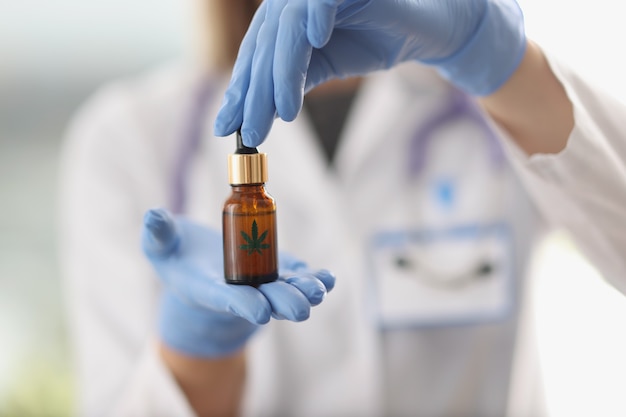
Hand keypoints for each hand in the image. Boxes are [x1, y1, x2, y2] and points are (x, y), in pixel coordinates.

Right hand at [142, 208, 334, 356]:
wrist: (197, 264)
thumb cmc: (175, 254)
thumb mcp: (160, 245)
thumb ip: (157, 234)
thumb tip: (153, 215)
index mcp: (208, 289)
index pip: (227, 299)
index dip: (243, 304)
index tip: (260, 311)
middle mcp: (238, 290)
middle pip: (264, 300)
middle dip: (283, 303)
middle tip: (301, 309)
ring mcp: (260, 281)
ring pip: (285, 289)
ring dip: (303, 291)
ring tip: (320, 290)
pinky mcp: (276, 270)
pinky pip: (297, 276)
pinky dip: (313, 277)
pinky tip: (328, 278)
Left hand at [214, 0, 525, 146]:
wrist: (427, 29)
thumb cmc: (375, 41)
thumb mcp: (324, 69)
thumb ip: (290, 82)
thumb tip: (253, 114)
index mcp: (286, 16)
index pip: (256, 54)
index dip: (240, 90)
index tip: (227, 127)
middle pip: (265, 44)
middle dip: (257, 91)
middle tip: (252, 133)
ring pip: (287, 25)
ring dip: (282, 70)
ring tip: (285, 112)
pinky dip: (316, 16)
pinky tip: (316, 42)